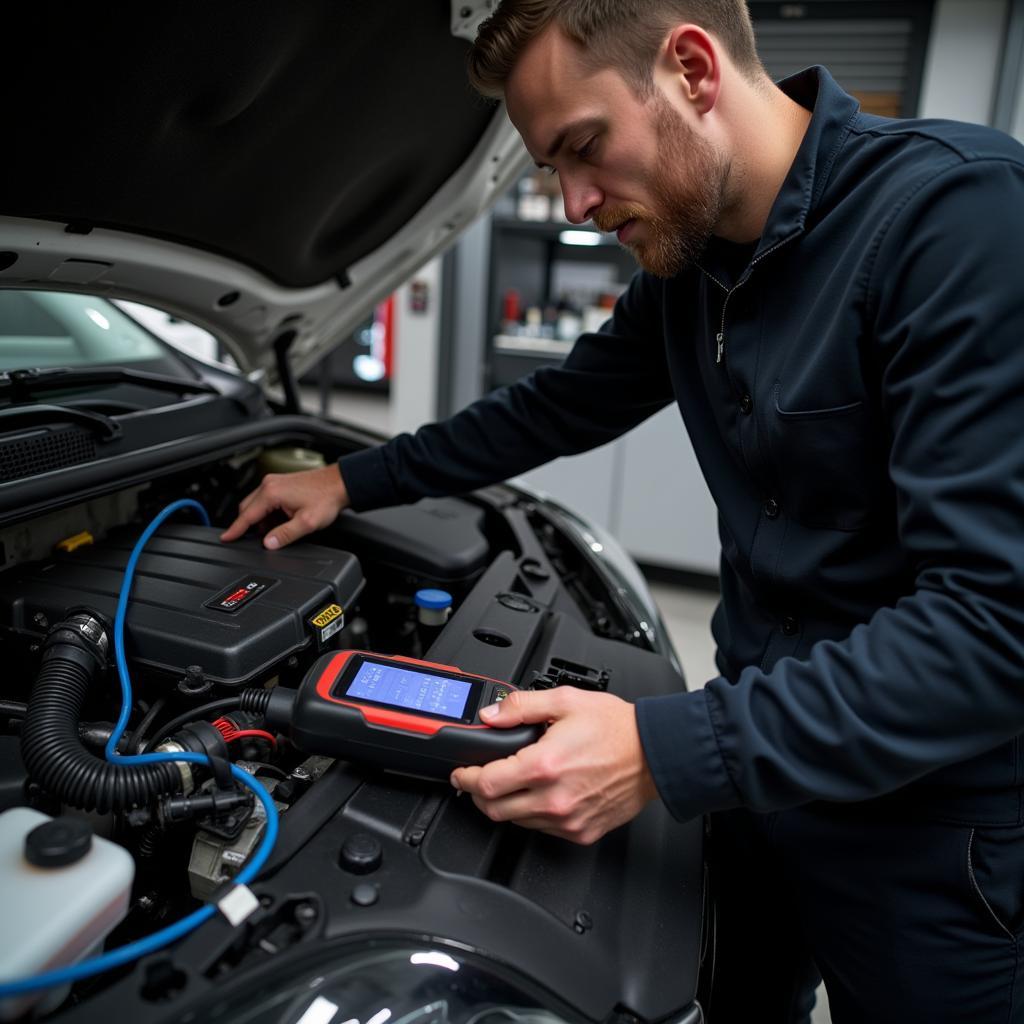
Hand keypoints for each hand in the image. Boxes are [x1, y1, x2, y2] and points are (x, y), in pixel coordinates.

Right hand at [220, 463, 349, 549]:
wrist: (340, 483)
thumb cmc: (326, 498)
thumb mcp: (306, 522)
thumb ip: (285, 535)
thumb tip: (268, 543)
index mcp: (271, 493)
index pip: (246, 515)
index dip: (235, 530)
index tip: (225, 538)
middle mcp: (269, 484)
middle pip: (247, 508)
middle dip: (248, 525)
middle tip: (256, 540)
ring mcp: (274, 481)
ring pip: (256, 504)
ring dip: (260, 519)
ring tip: (277, 530)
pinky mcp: (280, 483)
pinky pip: (265, 499)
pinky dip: (267, 512)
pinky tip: (280, 520)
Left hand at [450, 687, 658, 844]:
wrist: (655, 753)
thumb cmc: (617, 728)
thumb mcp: (565, 701)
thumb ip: (521, 706)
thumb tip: (491, 715)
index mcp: (545, 765)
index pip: (487, 783)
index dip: (467, 777)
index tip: (462, 771)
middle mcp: (554, 799)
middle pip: (494, 809)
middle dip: (478, 793)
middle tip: (478, 779)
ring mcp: (567, 820)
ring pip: (516, 822)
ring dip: (505, 805)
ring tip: (510, 783)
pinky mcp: (581, 832)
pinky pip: (542, 830)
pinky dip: (532, 814)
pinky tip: (538, 795)